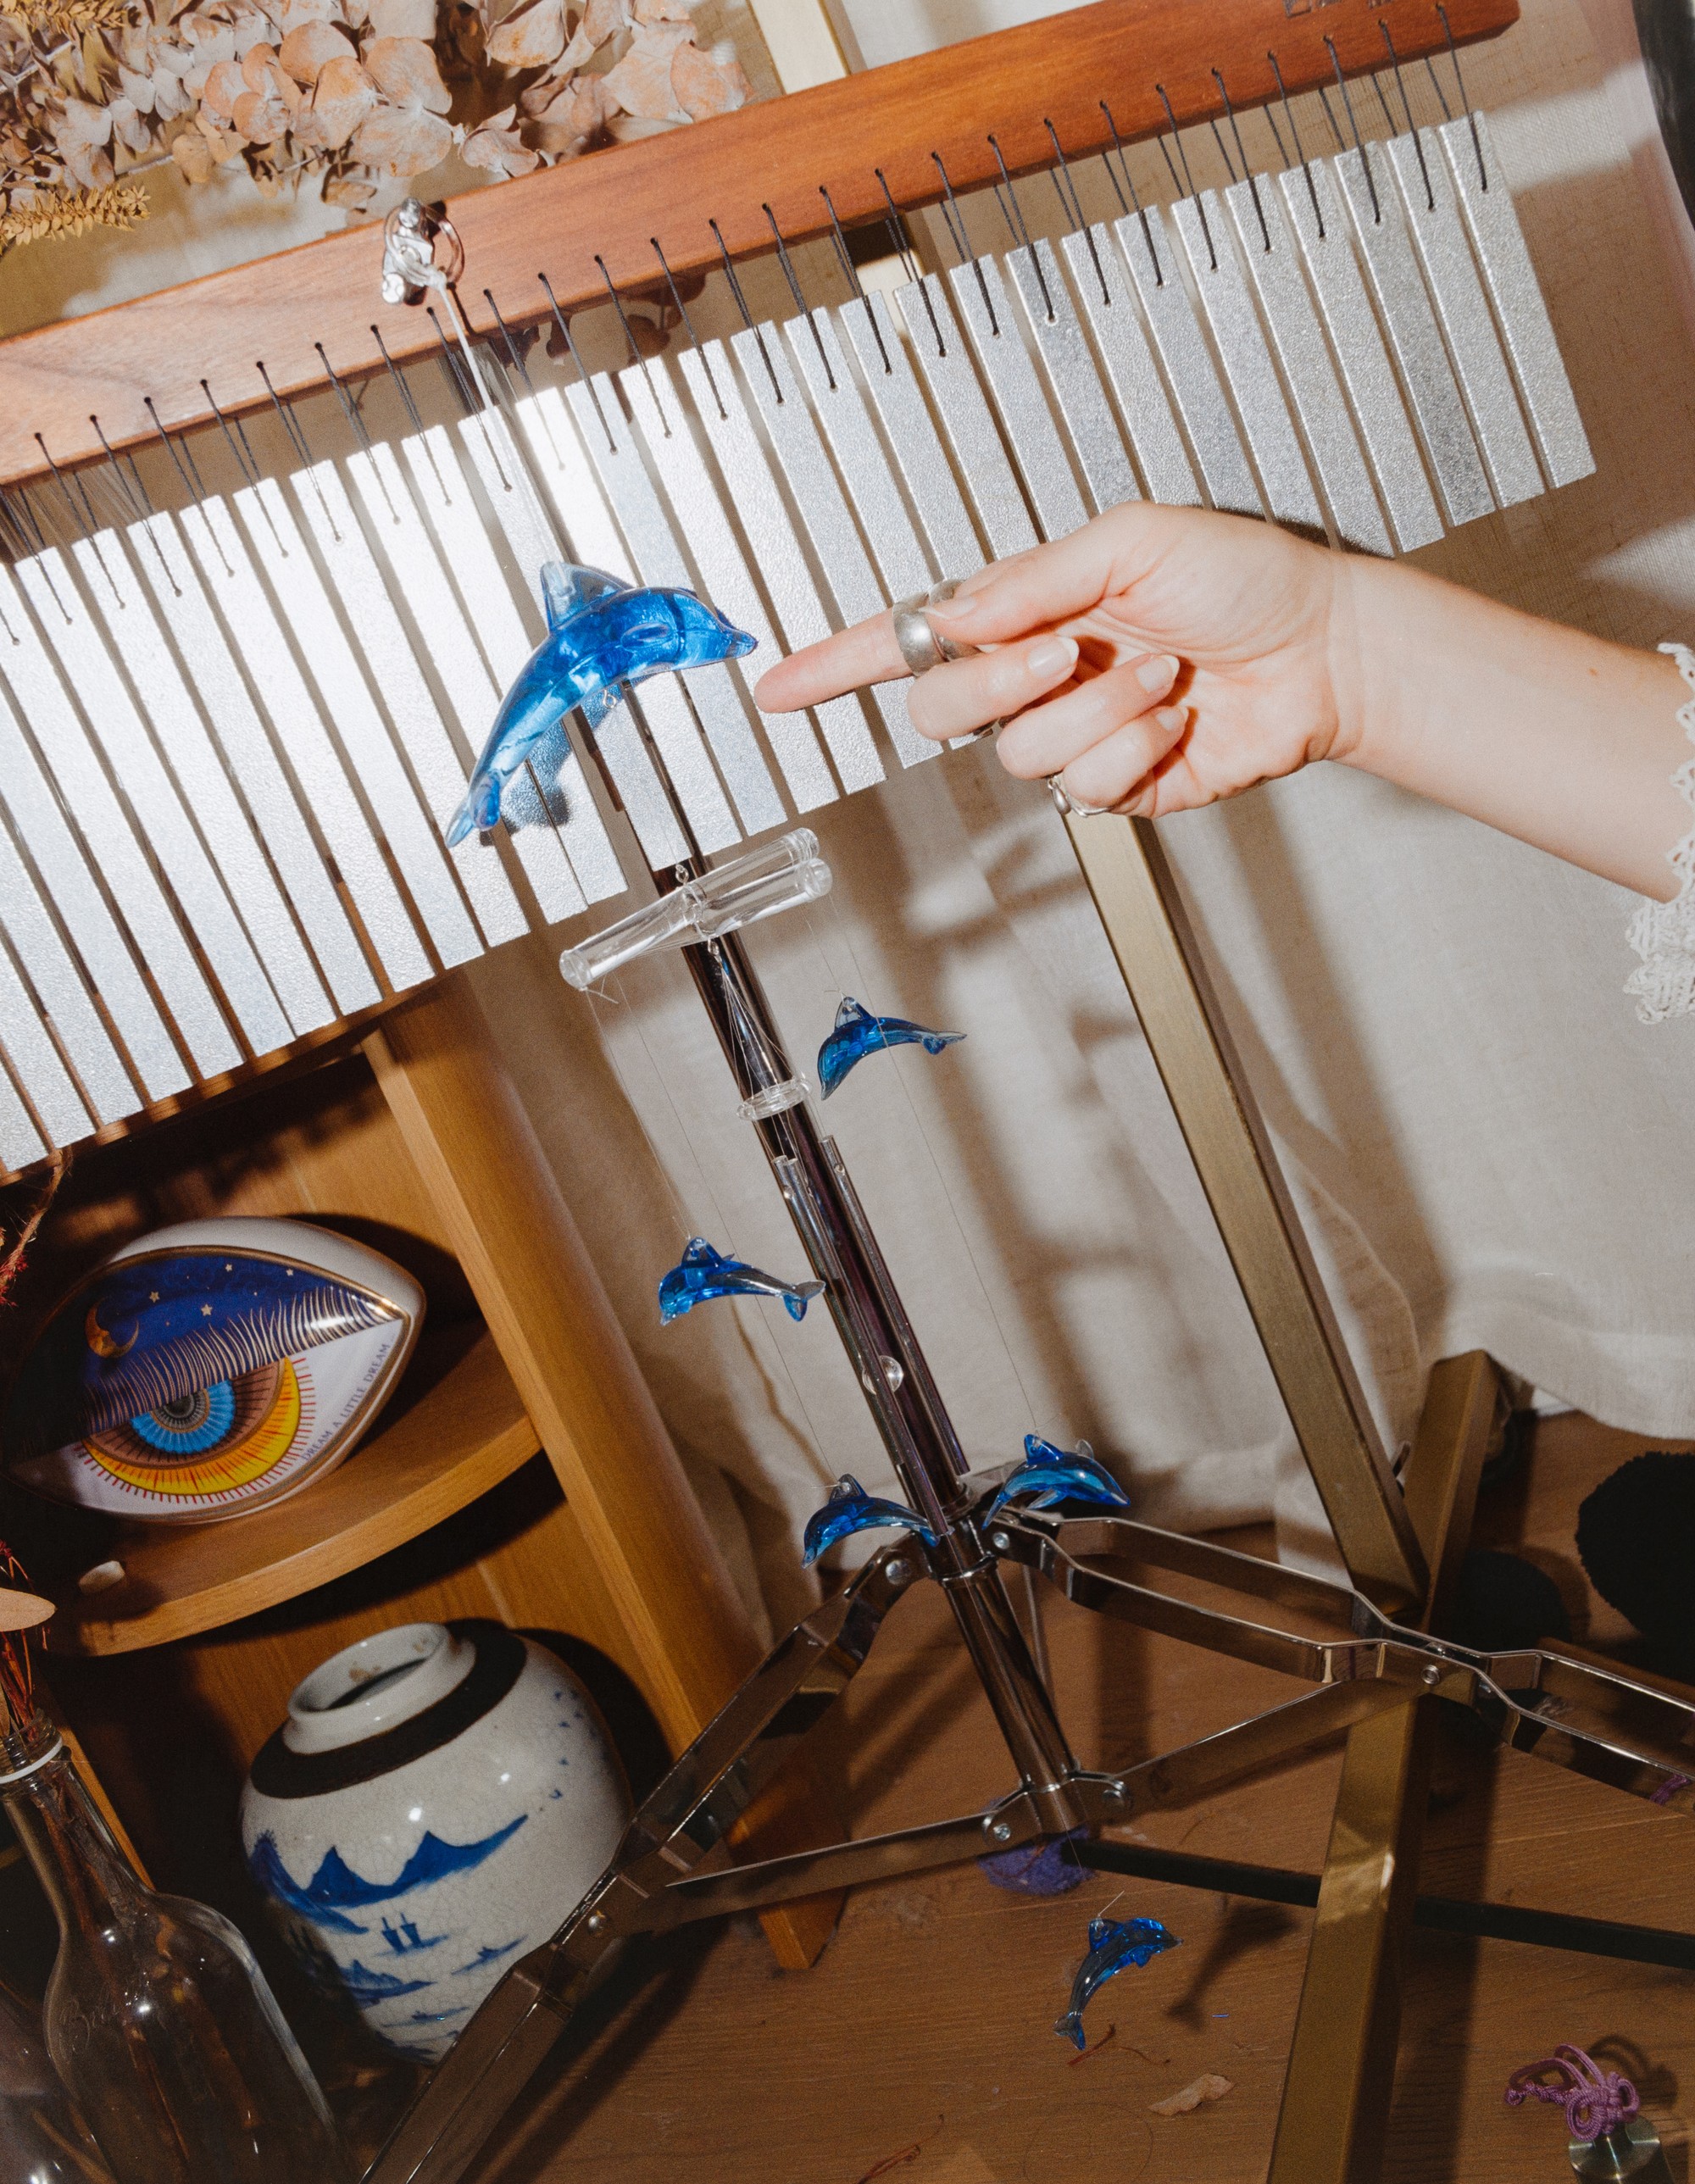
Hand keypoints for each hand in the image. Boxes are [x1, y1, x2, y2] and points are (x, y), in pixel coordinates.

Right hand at [752, 503, 1349, 817]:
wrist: (1319, 647)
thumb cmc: (1244, 576)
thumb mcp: (1130, 540)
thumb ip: (1031, 579)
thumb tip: (959, 612)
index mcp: (1023, 608)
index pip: (906, 639)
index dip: (835, 667)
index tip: (777, 688)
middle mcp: (1034, 675)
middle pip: (940, 708)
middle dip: (999, 683)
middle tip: (1069, 652)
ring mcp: (1071, 733)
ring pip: (1019, 752)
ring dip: (1098, 709)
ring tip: (1159, 674)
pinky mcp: (1114, 785)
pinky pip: (1086, 783)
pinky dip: (1137, 746)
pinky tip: (1174, 718)